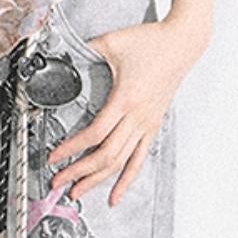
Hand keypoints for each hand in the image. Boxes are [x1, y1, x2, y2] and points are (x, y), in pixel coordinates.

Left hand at [44, 18, 186, 207]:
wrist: (182, 43)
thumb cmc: (151, 42)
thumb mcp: (112, 42)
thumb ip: (86, 49)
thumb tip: (64, 53)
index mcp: (125, 99)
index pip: (95, 134)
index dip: (72, 149)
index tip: (54, 156)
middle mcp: (137, 117)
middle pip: (105, 155)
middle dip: (79, 171)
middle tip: (58, 181)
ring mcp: (147, 124)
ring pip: (121, 162)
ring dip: (97, 180)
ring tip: (77, 191)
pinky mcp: (153, 125)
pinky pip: (139, 159)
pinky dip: (126, 179)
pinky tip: (115, 195)